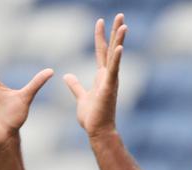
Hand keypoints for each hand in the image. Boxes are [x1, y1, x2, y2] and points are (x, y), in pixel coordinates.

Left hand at [64, 14, 126, 137]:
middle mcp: (108, 76)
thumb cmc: (92, 118)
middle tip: (120, 15)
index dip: (100, 36)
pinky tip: (120, 47)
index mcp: (101, 76)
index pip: (101, 51)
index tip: (100, 21)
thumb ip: (75, 85)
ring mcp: (110, 81)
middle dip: (115, 31)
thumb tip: (67, 76)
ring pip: (115, 56)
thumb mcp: (80, 97)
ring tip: (124, 24)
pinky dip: (117, 58)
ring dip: (119, 40)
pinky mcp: (109, 88)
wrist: (97, 132)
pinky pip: (113, 70)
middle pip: (112, 49)